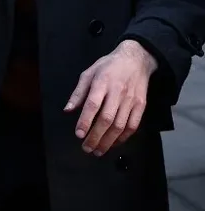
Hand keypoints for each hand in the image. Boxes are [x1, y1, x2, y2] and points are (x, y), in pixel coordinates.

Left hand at [64, 40, 157, 155]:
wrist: (136, 60)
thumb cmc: (108, 66)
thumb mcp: (89, 73)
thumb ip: (78, 93)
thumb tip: (68, 110)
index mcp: (102, 83)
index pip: (93, 105)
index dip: (85, 121)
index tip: (79, 134)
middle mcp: (118, 93)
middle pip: (107, 119)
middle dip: (96, 136)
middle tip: (86, 148)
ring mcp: (131, 100)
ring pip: (120, 125)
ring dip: (109, 141)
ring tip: (98, 150)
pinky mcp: (141, 106)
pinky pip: (133, 125)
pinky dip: (123, 137)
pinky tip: (114, 143)